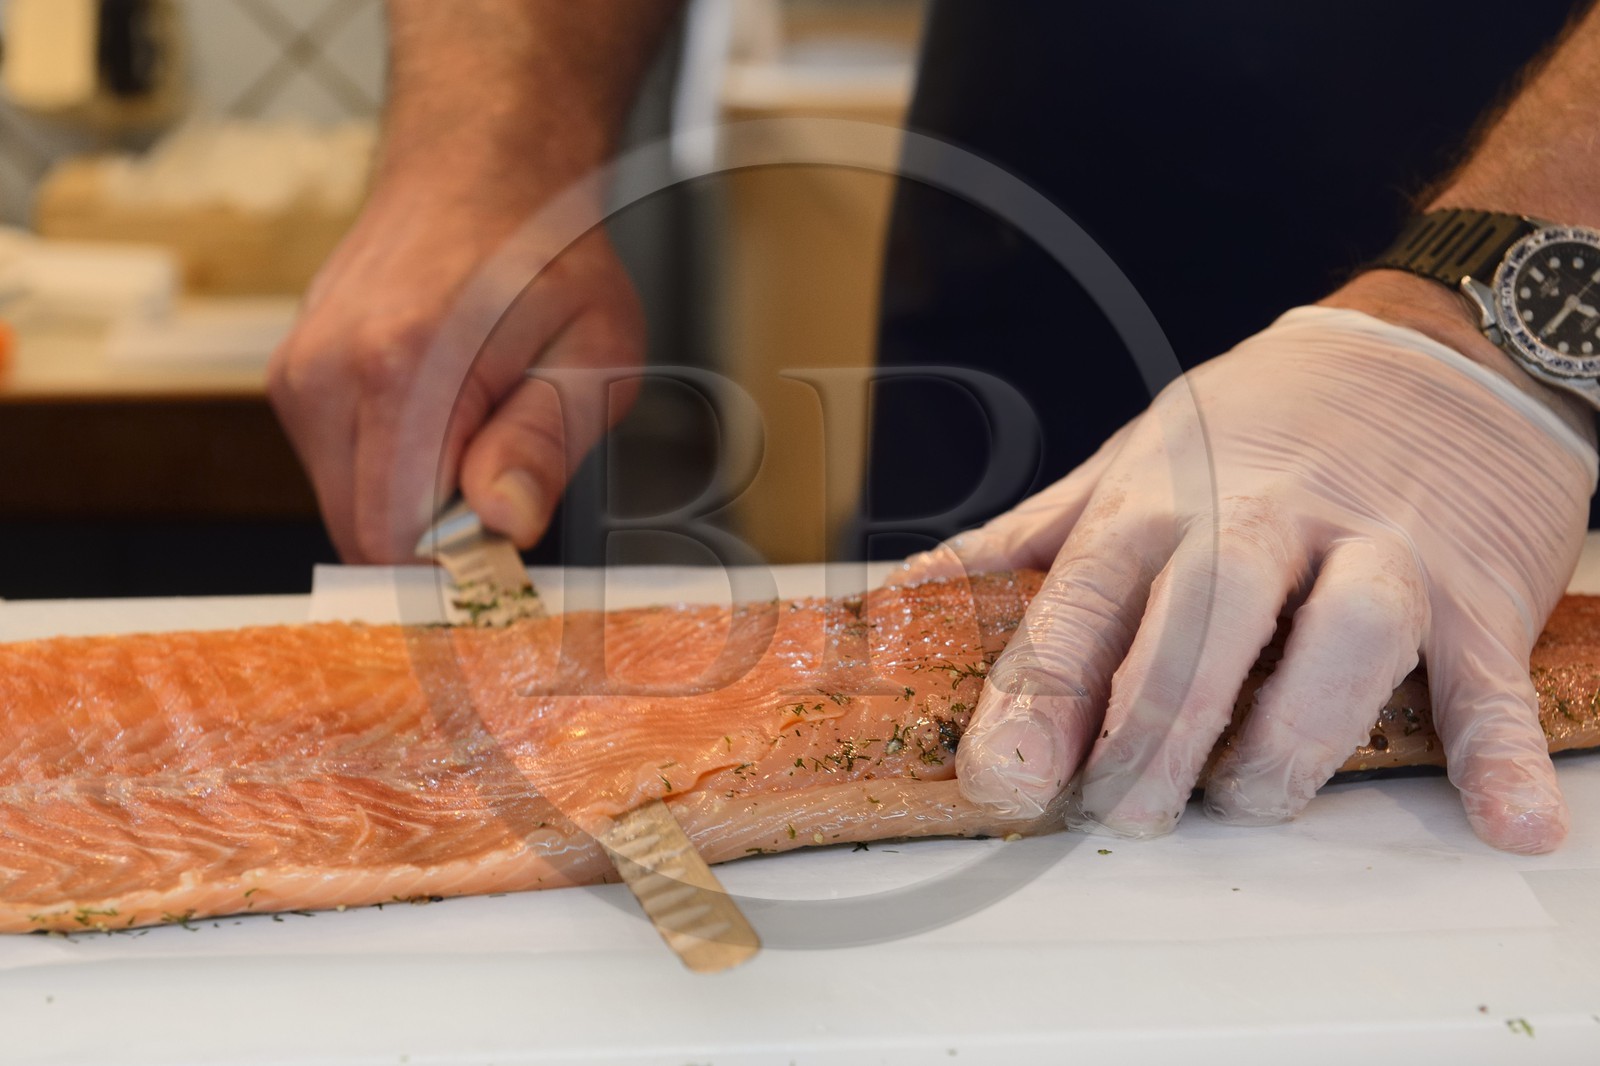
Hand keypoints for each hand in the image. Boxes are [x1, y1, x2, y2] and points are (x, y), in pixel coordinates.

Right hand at [268, 178, 644, 562]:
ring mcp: (298, 374)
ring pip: (348, 507)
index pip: (391, 543)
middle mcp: (328, 373)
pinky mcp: (292, 379)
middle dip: (437, 537)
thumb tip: (506, 522)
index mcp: (402, 369)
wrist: (480, 169)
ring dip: (415, 499)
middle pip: (362, 536)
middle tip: (502, 472)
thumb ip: (545, 442)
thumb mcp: (594, 350)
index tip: (506, 536)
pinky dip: (391, 466)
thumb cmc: (547, 255)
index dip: (454, 566)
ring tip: (474, 423)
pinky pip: (339, 469)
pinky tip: (438, 409)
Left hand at [901, 295, 1596, 853]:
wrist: (1433, 342)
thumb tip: (910, 596)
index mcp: (1168, 495)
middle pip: (1204, 625)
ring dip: (1290, 743)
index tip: (1002, 774)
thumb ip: (1030, 538)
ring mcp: (1378, 550)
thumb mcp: (1133, 455)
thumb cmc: (1263, 418)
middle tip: (1122, 811)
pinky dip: (1500, 751)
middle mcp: (1269, 518)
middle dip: (1153, 733)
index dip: (1041, 693)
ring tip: (1251, 796)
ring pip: (1339, 641)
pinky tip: (1504, 819)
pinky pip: (1488, 675)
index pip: (1089, 596)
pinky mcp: (1476, 591)